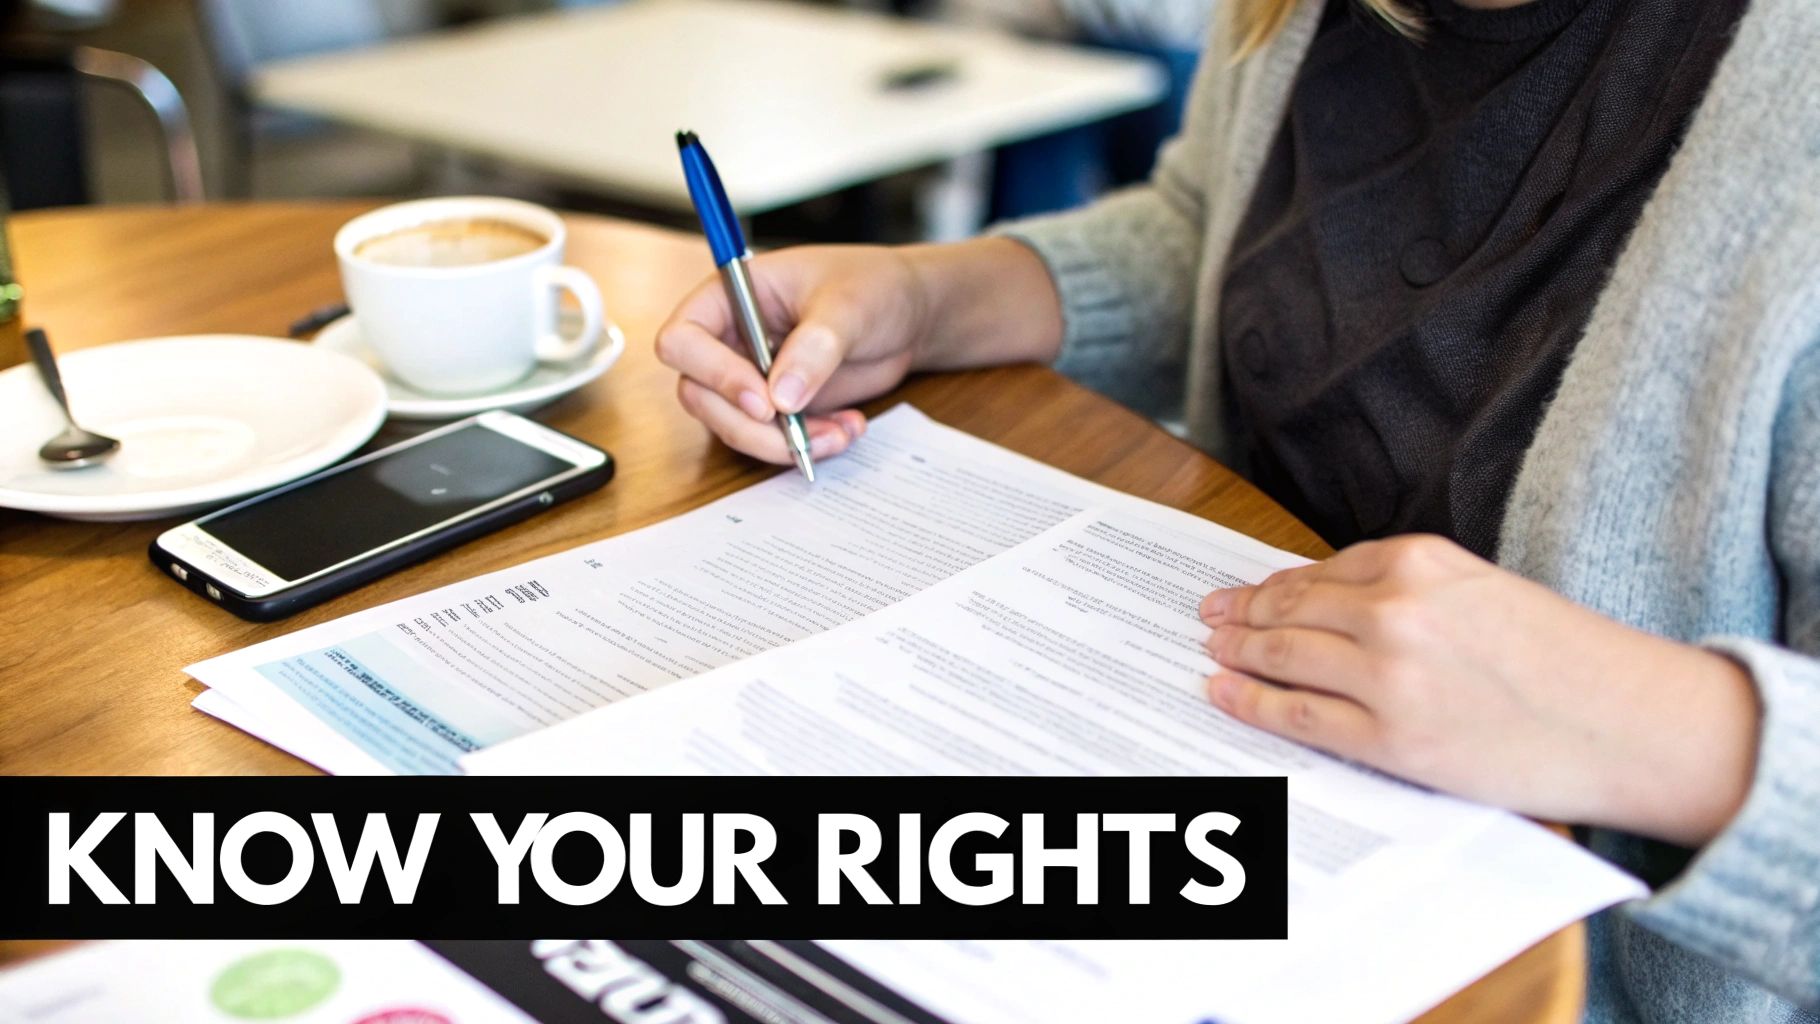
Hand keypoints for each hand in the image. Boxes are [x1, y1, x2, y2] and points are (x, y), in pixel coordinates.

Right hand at [655, 239, 1061, 465]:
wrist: (910, 314)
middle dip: (749, 426)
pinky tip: (849, 430)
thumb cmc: (874, 286)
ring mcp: (749, 377)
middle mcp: (729, 339)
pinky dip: (807, 446)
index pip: (683, 339)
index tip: (763, 400)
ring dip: (782, 444)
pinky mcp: (777, 408)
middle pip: (700, 396)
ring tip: (841, 433)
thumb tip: (781, 398)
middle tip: (799, 435)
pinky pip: (771, 441)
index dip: (712, 374)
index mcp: (729, 297)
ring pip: (734, 427)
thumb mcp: (850, 307)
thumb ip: (815, 347)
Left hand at [1198, 534, 1759, 846]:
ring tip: (1212, 651)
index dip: (1274, 584)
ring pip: (1283, 656)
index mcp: (1421, 560)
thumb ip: (1413, 589)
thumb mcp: (1485, 590)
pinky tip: (1224, 693)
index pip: (1321, 569)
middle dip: (1242, 614)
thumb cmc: (1570, 661)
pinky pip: (1297, 715)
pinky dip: (1250, 702)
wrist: (1631, 724)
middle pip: (1290, 608)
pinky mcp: (1390, 737)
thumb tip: (1334, 602)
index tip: (1246, 593)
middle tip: (1209, 617)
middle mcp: (1395, 608)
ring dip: (1237, 652)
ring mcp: (1387, 674)